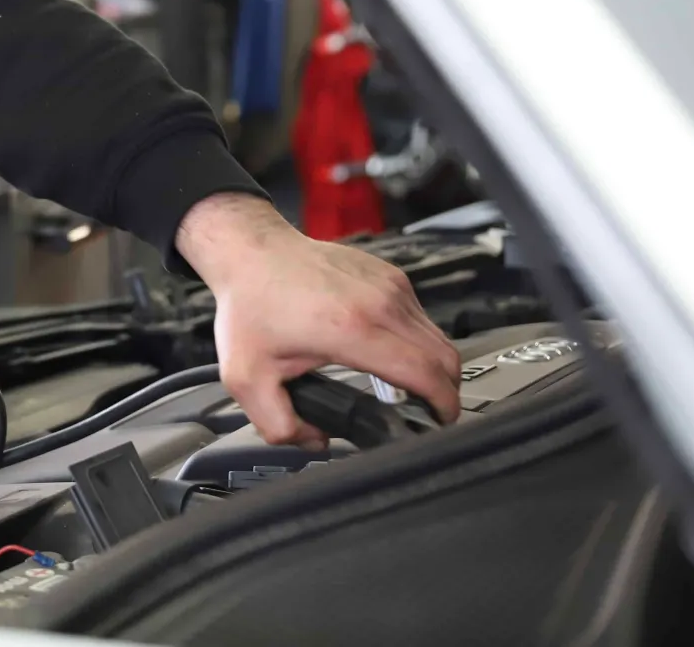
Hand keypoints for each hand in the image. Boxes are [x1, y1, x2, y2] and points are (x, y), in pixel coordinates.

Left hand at [176, 192, 461, 449]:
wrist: (251, 251)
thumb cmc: (250, 303)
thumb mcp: (248, 378)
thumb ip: (278, 424)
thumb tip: (315, 441)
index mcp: (352, 329)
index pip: (426, 373)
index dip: (443, 406)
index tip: (438, 424)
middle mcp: (379, 303)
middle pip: (444, 357)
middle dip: (446, 393)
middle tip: (427, 414)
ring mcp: (388, 284)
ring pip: (437, 336)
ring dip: (433, 367)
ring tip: (410, 389)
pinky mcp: (388, 274)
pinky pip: (421, 317)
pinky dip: (419, 342)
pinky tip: (395, 355)